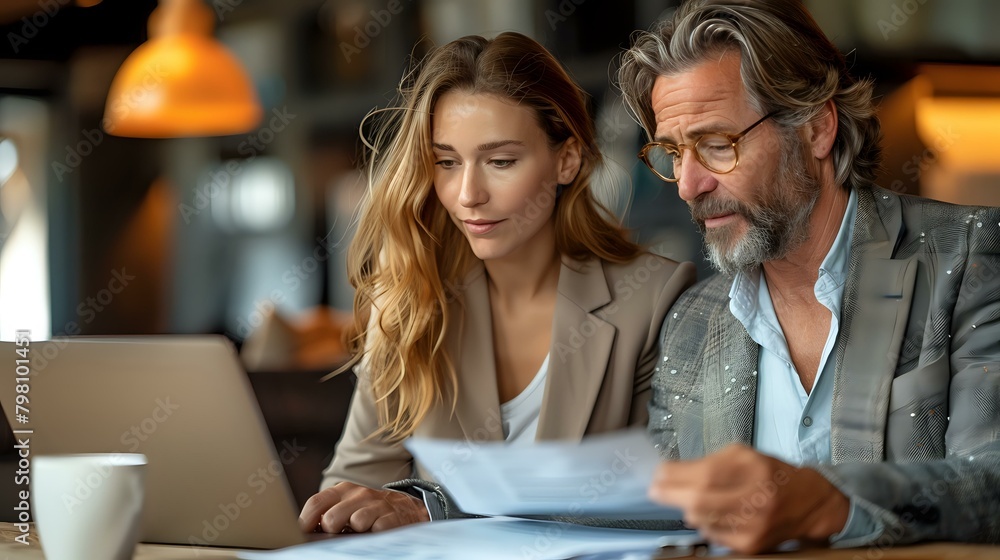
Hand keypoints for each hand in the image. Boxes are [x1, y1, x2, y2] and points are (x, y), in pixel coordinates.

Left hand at [298, 481, 429, 533]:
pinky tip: (375, 533)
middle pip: (331, 518)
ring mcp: (377, 505)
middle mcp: (359, 494)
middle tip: (337, 535)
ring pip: (356, 521)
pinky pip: (378, 529)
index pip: (316, 503)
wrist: (405, 508)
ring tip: (359, 531)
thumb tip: (303, 530)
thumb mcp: (346, 505)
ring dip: (355, 532)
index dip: (305, 522)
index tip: (303, 534)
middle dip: (330, 532)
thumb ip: (327, 512)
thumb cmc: (367, 510)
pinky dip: (374, 535)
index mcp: (343, 490)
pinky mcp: (392, 517)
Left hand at [648, 444, 848, 553]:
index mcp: (752, 469)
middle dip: (670, 494)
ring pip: (701, 520)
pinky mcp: (751, 544)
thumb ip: (710, 462)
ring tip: (687, 499)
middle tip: (656, 489)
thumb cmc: (772, 475)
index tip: (657, 474)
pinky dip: (704, 524)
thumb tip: (671, 471)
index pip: (704, 473)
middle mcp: (755, 497)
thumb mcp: (743, 456)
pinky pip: (712, 535)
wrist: (810, 503)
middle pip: (698, 501)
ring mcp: (754, 524)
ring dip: (687, 509)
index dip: (674, 475)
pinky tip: (710, 515)